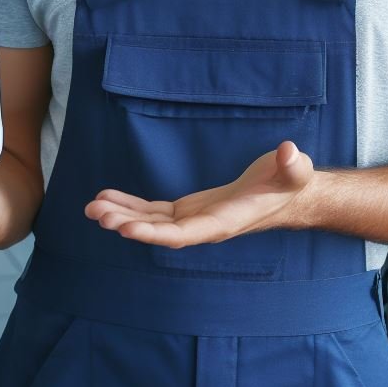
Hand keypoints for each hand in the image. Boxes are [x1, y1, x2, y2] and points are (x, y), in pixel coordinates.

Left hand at [84, 141, 313, 247]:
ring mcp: (194, 219)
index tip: (126, 228)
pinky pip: (155, 211)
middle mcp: (204, 226)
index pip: (184, 234)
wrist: (289, 194)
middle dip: (127, 223)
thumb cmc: (291, 182)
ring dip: (122, 215)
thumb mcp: (295, 171)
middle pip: (160, 231)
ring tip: (91, 207)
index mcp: (224, 222)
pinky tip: (109, 201)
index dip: (154, 233)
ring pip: (152, 222)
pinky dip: (132, 206)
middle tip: (96, 214)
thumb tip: (290, 152)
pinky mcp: (188, 209)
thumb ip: (293, 164)